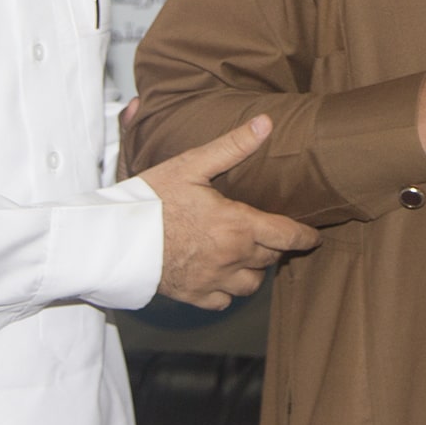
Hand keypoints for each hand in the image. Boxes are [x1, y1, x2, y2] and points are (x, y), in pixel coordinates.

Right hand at [138, 116, 319, 309]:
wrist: (113, 240)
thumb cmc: (150, 200)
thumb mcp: (191, 165)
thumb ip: (232, 146)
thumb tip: (266, 124)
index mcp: (237, 226)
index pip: (287, 236)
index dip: (305, 236)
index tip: (313, 235)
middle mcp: (231, 257)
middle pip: (270, 258)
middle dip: (274, 246)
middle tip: (271, 234)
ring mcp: (212, 280)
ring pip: (251, 284)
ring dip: (254, 269)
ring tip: (246, 252)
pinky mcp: (192, 295)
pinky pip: (224, 300)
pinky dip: (227, 290)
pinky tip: (220, 273)